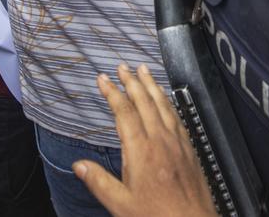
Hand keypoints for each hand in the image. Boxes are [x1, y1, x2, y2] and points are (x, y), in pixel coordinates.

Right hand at [74, 65, 217, 216]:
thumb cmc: (157, 215)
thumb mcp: (120, 203)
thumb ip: (99, 181)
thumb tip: (79, 165)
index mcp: (141, 150)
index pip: (124, 112)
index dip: (112, 92)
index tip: (103, 79)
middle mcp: (160, 140)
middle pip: (144, 101)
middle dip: (131, 81)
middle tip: (123, 66)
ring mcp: (177, 143)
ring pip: (163, 105)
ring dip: (152, 85)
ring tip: (144, 70)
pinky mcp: (189, 149)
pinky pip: (177, 116)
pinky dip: (168, 101)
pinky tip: (166, 99)